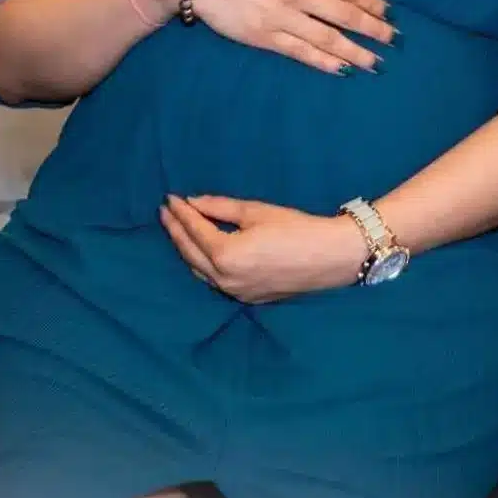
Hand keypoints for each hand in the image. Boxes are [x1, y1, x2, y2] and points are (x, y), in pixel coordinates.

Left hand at [161, 195, 365, 302]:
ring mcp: (235, 293)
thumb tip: (193, 203)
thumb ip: (220, 207)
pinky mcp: (247, 298)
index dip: (181, 213)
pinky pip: (215, 281)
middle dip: (176, 231)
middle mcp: (224, 279)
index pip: (194, 231)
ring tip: (178, 230)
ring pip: (200, 271)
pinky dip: (204, 264)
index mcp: (225, 255)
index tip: (170, 198)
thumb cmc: (296, 228)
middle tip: (166, 212)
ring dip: (187, 250)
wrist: (330, 257)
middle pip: (190, 253)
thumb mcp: (256, 212)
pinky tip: (203, 252)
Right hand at [176, 0, 396, 74]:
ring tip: (376, 63)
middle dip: (374, 29)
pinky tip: (341, 69)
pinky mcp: (265, 38)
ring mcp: (283, 19)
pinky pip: (301, 53)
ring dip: (356, 52)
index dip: (372, 2)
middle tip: (395, 41)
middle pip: (345, 15)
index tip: (390, 13)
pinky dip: (323, 62)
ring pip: (328, 38)